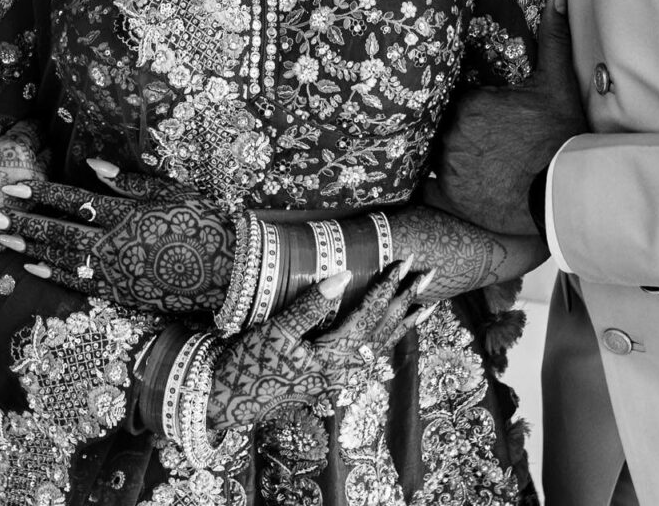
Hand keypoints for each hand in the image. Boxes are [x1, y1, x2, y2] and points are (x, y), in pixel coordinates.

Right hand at [0, 47, 43, 276]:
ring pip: (48, 180)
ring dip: (37, 173)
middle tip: (10, 149)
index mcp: (20, 153)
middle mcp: (36, 181)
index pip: (36, 127)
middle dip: (34, 147)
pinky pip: (42, 207)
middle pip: (47, 153)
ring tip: (10, 172)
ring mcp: (35, 211)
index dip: (23, 124)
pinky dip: (35, 200)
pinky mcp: (29, 234)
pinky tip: (13, 198)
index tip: (11, 127)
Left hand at [1, 158, 233, 313]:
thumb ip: (129, 181)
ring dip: (29, 247)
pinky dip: (52, 273)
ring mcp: (115, 271)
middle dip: (21, 221)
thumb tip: (93, 166)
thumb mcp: (170, 191)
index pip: (73, 201)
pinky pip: (78, 282)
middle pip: (58, 231)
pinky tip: (31, 265)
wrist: (227, 270)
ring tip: (1, 238)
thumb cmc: (202, 221)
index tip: (12, 185)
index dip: (40, 193)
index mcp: (126, 213)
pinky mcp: (120, 292)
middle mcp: (115, 243)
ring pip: (62, 258)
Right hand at [208, 261, 432, 431]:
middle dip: (408, 301)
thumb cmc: (249, 364)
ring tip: (427, 306)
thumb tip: (344, 275)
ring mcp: (337, 378)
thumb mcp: (277, 331)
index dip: (389, 286)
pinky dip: (384, 340)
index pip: (370, 316)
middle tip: (430, 275)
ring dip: (403, 322)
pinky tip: (390, 336)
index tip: (405, 262)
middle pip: (385, 331)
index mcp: (333, 358)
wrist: (228, 398)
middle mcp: (342, 370)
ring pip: (380, 346)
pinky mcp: (328, 379)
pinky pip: (367, 357)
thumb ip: (311, 305)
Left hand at [420, 0, 581, 233]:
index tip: (468, 107)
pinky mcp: (451, 197)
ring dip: (440, 154)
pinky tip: (418, 184)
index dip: (459, 103)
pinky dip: (422, 187)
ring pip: (432, 153)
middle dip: (450, 127)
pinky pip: (423, 190)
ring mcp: (449, 167)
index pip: (451, 97)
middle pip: (440, 124)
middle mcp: (452, 132)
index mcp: (470, 103)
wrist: (563, 189)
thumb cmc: (560, 135)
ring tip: (452, 156)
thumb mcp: (557, 83)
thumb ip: (552, 38)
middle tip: (465, 133)